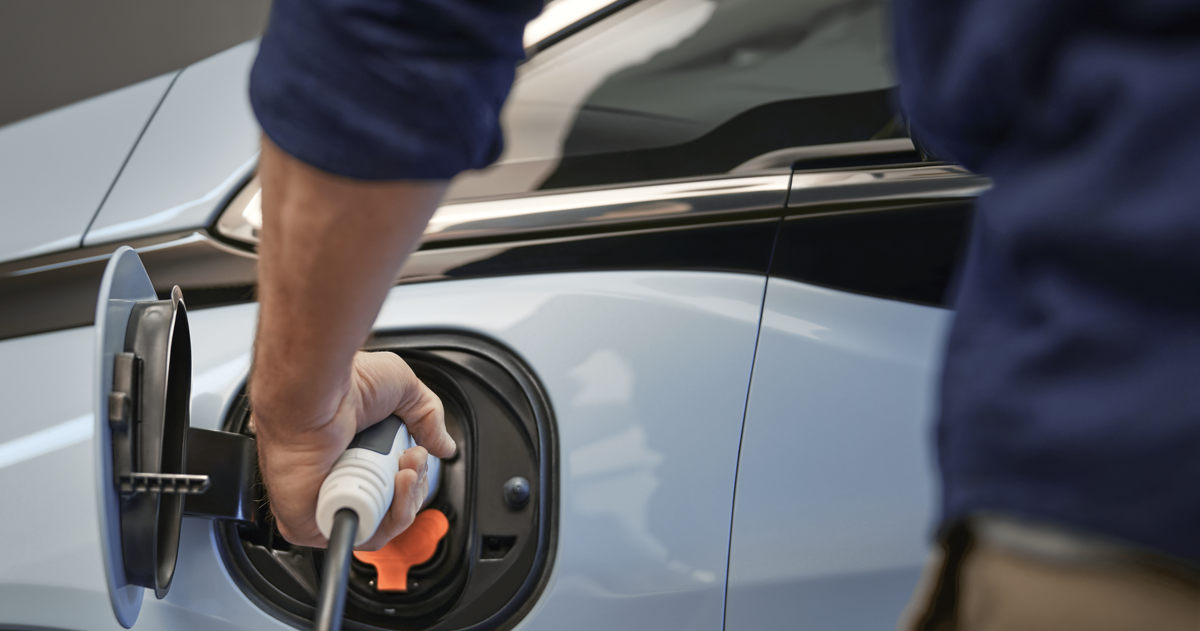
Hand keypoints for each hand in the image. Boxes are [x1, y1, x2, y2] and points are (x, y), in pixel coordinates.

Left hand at [252, 351, 455, 549]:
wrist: (317, 393)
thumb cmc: (345, 385)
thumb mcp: (403, 387)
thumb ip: (428, 417)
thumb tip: (445, 447)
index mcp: (353, 453)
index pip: (391, 485)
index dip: (414, 477)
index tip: (419, 453)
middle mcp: (338, 478)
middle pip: (392, 507)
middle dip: (414, 487)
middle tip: (413, 458)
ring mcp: (325, 502)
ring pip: (381, 526)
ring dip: (406, 501)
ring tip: (405, 470)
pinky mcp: (312, 523)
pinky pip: (360, 536)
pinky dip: (386, 520)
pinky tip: (392, 489)